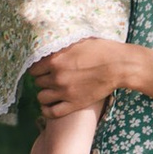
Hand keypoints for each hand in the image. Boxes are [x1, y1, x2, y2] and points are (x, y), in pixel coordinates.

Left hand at [33, 36, 147, 116]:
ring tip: (52, 90)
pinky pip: (52, 112)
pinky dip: (48, 110)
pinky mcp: (74, 104)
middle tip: (51, 77)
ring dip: (45, 93)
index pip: (33, 68)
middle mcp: (57, 77)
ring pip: (41, 97)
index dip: (38, 68)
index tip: (44, 68)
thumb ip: (61, 46)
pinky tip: (51, 105)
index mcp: (56, 60)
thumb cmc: (101, 49)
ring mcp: (65, 92)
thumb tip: (48, 44)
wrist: (119, 66)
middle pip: (38, 82)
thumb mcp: (78, 41)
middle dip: (43, 79)